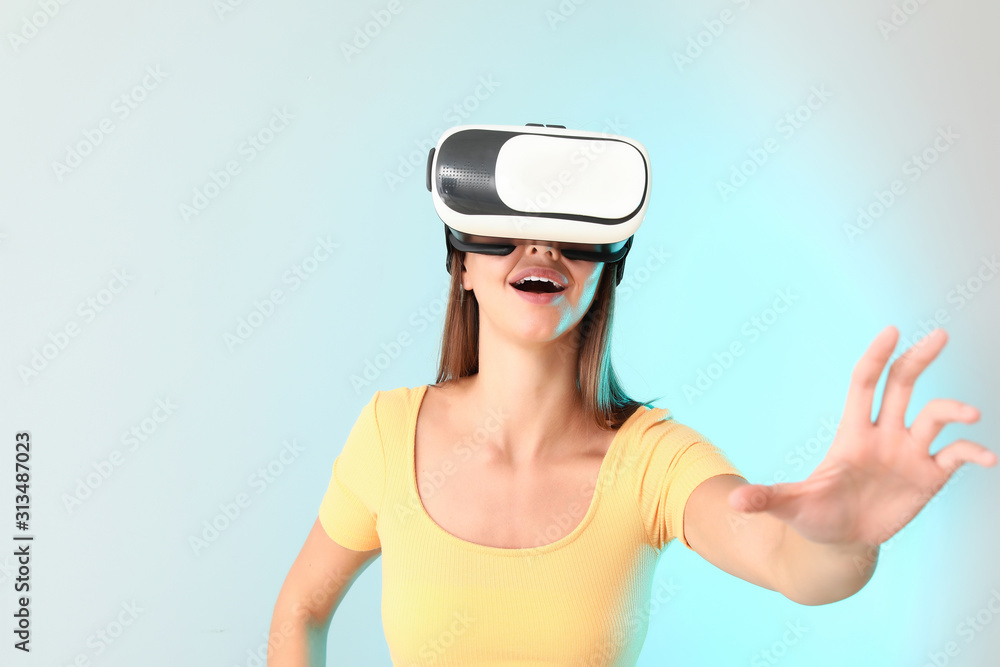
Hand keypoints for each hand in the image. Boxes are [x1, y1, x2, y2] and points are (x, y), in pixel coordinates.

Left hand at [727, 325, 996, 545]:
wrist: (840, 541)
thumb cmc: (814, 515)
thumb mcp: (791, 506)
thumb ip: (767, 499)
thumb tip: (735, 502)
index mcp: (852, 432)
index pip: (865, 384)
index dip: (876, 357)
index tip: (891, 331)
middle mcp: (884, 435)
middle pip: (903, 385)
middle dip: (920, 358)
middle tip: (939, 333)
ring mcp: (908, 454)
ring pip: (935, 417)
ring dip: (953, 410)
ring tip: (970, 414)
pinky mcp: (929, 477)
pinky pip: (956, 456)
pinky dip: (973, 452)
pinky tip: (987, 458)